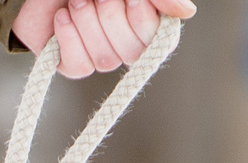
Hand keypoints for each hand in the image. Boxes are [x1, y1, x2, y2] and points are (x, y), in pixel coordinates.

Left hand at [12, 0, 195, 78]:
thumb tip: (187, 13)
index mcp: (147, 19)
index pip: (159, 38)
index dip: (141, 18)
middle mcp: (129, 42)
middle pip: (132, 51)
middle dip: (109, 15)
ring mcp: (102, 55)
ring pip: (105, 58)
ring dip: (86, 22)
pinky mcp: (75, 65)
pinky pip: (80, 65)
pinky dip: (68, 37)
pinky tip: (61, 18)